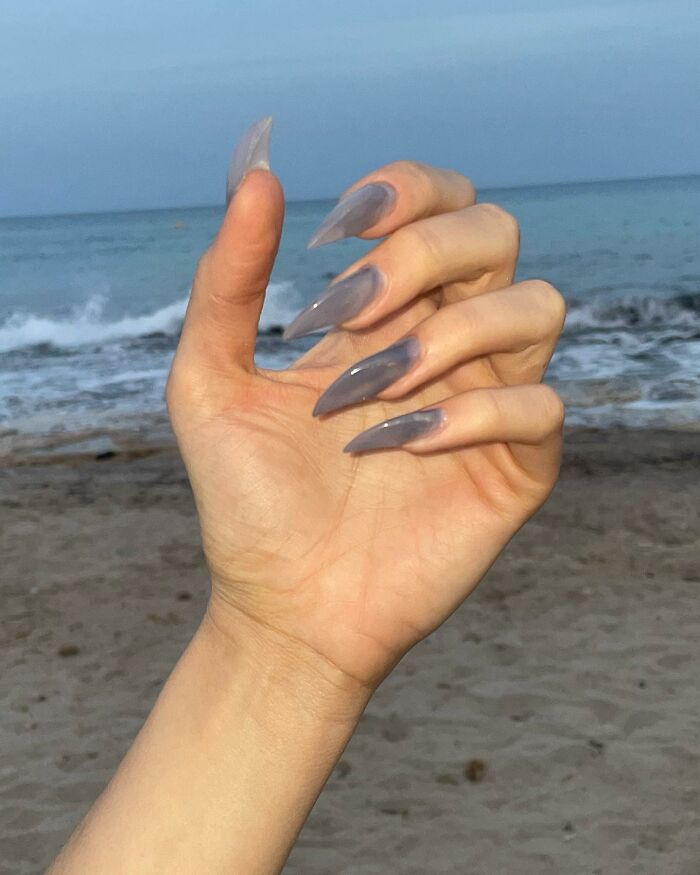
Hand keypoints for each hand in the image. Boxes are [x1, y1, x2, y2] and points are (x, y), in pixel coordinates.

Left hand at [167, 155, 564, 693]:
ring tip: (373, 391)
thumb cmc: (248, 497)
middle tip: (348, 318)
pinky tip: (402, 446)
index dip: (405, 193)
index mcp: (385, 313)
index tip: (334, 236)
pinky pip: (541, 406)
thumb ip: (227, 281)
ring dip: (452, 334)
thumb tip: (258, 175)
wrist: (284, 605)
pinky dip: (472, 414)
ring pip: (536, 308)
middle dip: (423, 257)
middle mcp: (446, 342)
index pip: (438, 204)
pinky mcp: (516, 467)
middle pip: (495, 234)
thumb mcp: (209, 381)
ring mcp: (487, 401)